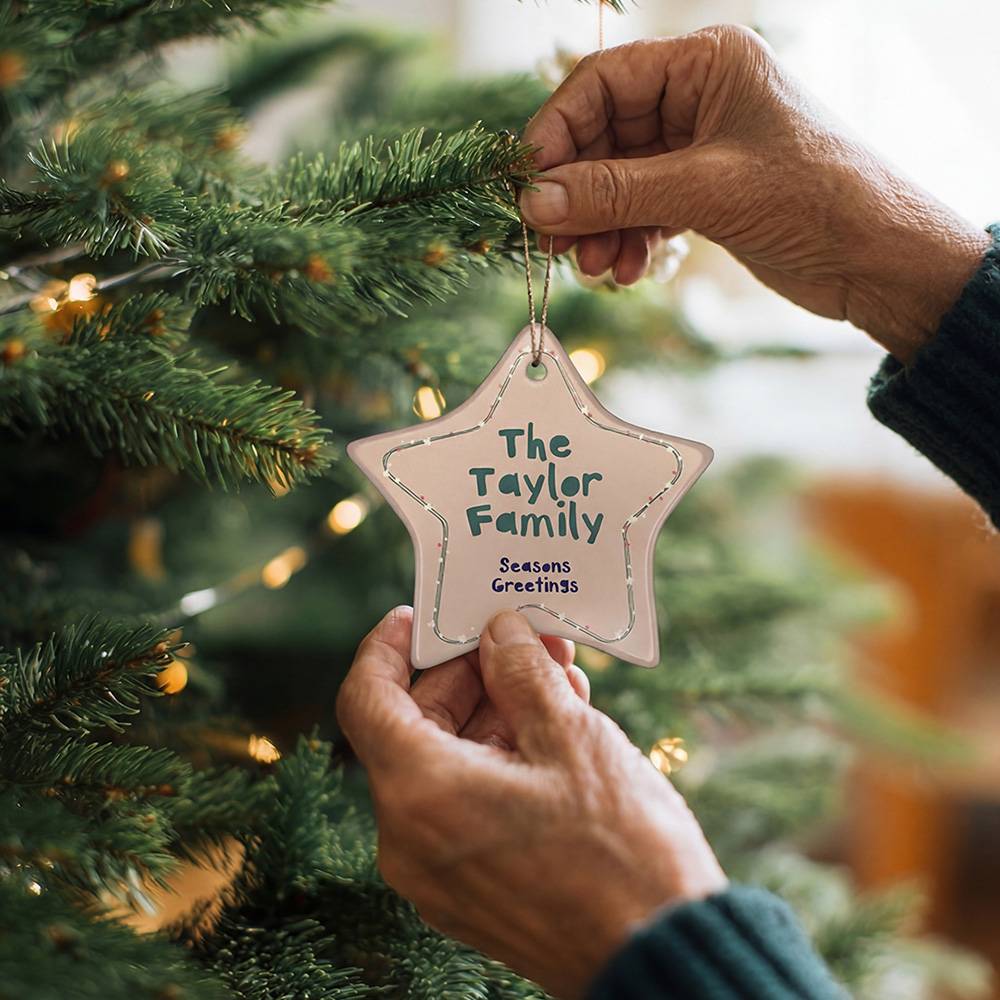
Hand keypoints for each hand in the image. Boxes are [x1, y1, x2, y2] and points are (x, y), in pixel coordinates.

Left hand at [336, 607, 725, 999]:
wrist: (659, 958)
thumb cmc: (620, 849)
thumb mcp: (570, 737)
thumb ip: (521, 673)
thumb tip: (498, 635)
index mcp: (420, 794)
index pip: (367, 699)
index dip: (388, 647)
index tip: (421, 614)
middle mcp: (411, 839)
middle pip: (413, 727)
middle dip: (468, 674)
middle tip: (519, 634)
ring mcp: (439, 871)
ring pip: (446, 764)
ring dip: (495, 712)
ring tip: (555, 673)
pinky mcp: (471, 889)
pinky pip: (466, 802)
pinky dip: (501, 756)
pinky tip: (556, 724)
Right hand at [521, 25, 989, 361]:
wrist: (879, 260)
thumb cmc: (815, 199)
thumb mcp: (706, 190)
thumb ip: (616, 194)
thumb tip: (535, 202)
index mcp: (707, 64)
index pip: (604, 82)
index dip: (558, 132)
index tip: (529, 184)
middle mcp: (700, 98)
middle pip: (604, 137)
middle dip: (578, 192)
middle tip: (552, 239)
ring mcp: (700, 148)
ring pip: (619, 181)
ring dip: (598, 225)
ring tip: (592, 266)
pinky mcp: (704, 194)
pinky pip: (642, 211)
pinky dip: (626, 240)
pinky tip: (624, 270)